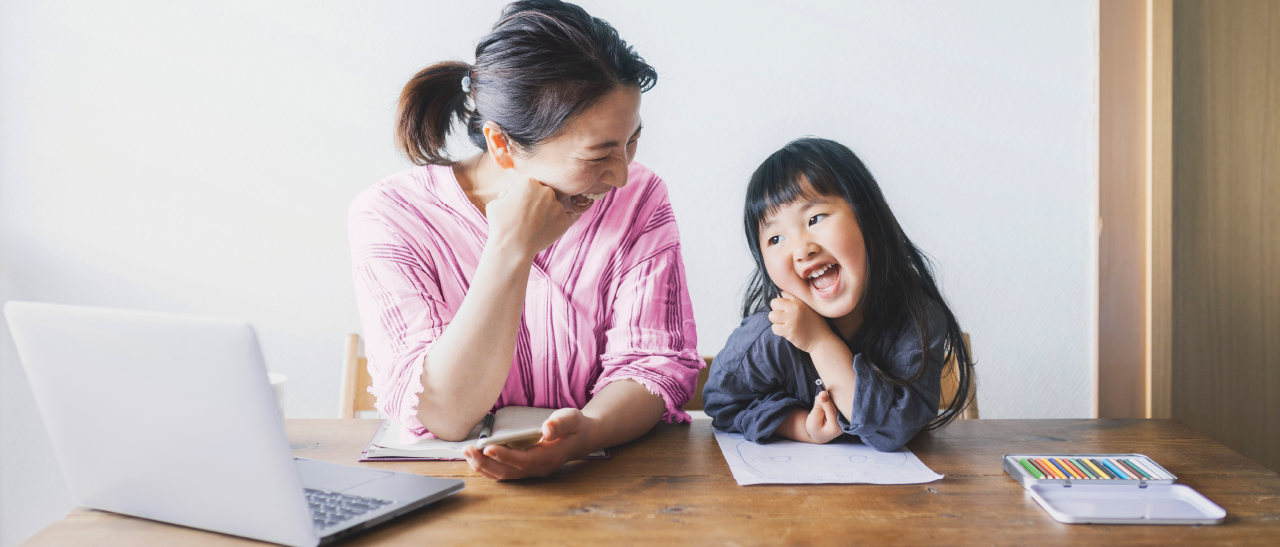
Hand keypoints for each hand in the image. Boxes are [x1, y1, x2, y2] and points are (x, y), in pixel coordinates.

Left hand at [461, 408, 588, 479]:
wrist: (580, 438)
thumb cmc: (574, 427)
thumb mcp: (572, 419)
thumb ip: (560, 424)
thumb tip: (546, 428)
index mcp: (549, 456)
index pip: (524, 461)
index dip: (505, 456)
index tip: (487, 448)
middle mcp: (539, 468)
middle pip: (509, 472)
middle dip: (486, 464)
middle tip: (468, 450)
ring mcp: (531, 471)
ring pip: (504, 475)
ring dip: (483, 467)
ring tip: (467, 452)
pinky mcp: (524, 469)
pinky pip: (503, 472)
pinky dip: (487, 467)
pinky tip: (475, 457)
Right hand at [485, 178, 579, 259]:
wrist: (513, 247)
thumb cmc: (501, 225)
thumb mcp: (495, 204)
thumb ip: (504, 196)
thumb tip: (507, 194)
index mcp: (529, 182)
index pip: (530, 186)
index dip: (524, 196)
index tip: (520, 207)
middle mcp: (546, 190)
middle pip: (544, 194)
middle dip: (538, 203)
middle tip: (530, 217)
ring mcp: (558, 205)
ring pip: (555, 206)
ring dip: (549, 213)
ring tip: (537, 227)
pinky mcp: (565, 220)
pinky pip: (569, 217)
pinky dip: (563, 220)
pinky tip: (557, 224)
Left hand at [769, 291, 837, 353]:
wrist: (822, 340)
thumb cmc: (814, 324)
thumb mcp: (808, 307)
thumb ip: (794, 302)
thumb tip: (777, 297)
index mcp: (799, 300)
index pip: (781, 294)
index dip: (781, 302)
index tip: (786, 310)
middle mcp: (794, 307)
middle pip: (774, 303)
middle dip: (776, 311)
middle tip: (784, 318)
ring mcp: (791, 318)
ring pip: (772, 316)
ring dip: (776, 322)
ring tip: (785, 325)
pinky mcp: (789, 330)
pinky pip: (774, 328)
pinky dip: (778, 331)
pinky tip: (787, 332)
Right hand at [805, 390, 842, 442]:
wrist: (820, 434)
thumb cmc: (815, 428)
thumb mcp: (813, 419)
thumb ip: (818, 407)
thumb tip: (822, 394)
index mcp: (835, 429)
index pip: (832, 412)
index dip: (827, 401)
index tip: (822, 392)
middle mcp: (844, 424)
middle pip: (838, 406)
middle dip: (830, 398)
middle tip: (822, 391)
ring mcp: (846, 419)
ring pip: (840, 404)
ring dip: (831, 398)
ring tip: (822, 398)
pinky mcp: (845, 413)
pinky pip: (841, 403)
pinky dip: (834, 399)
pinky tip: (828, 399)